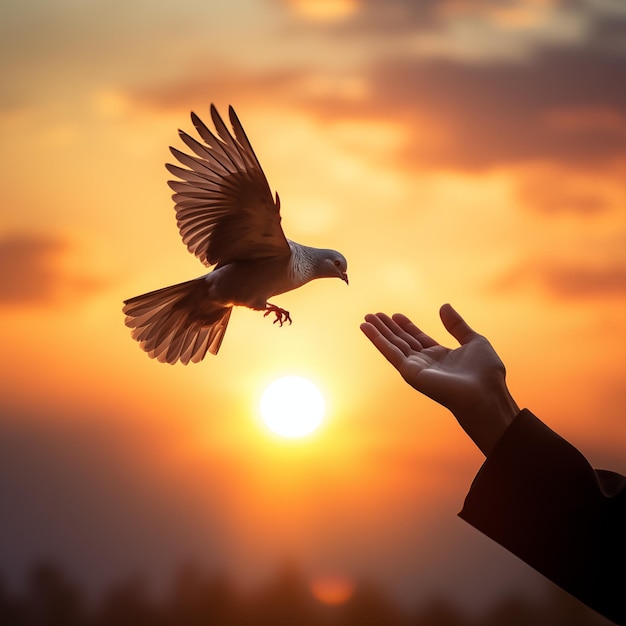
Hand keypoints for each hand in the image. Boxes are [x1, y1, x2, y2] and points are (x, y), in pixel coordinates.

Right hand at [360, 304, 518, 455]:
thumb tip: (444, 306)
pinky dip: (377, 340)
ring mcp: (416, 368)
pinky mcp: (410, 372)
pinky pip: (390, 353)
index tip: (394, 315)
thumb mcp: (474, 340)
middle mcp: (426, 362)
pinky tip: (367, 329)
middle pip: (401, 341)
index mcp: (440, 355)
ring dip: (378, 332)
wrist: (485, 394)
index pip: (417, 338)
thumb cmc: (485, 373)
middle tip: (373, 314)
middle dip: (387, 327)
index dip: (405, 326)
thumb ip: (457, 325)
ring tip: (366, 319)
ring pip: (393, 345)